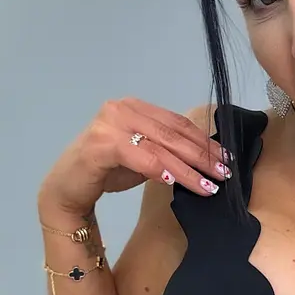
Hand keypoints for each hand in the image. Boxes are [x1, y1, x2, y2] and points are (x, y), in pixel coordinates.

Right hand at [38, 97, 229, 214]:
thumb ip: (166, 151)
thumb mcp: (144, 157)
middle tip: (225, 173)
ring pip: (160, 147)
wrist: (68, 187)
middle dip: (202, 156)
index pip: (178, 123)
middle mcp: (122, 109)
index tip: (226, 158)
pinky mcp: (100, 144)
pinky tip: (173, 182)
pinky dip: (158, 169)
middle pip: (173, 134)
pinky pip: (138, 156)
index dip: (204, 142)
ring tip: (208, 186)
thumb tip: (205, 158)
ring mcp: (109, 124)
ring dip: (188, 170)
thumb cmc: (106, 172)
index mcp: (135, 107)